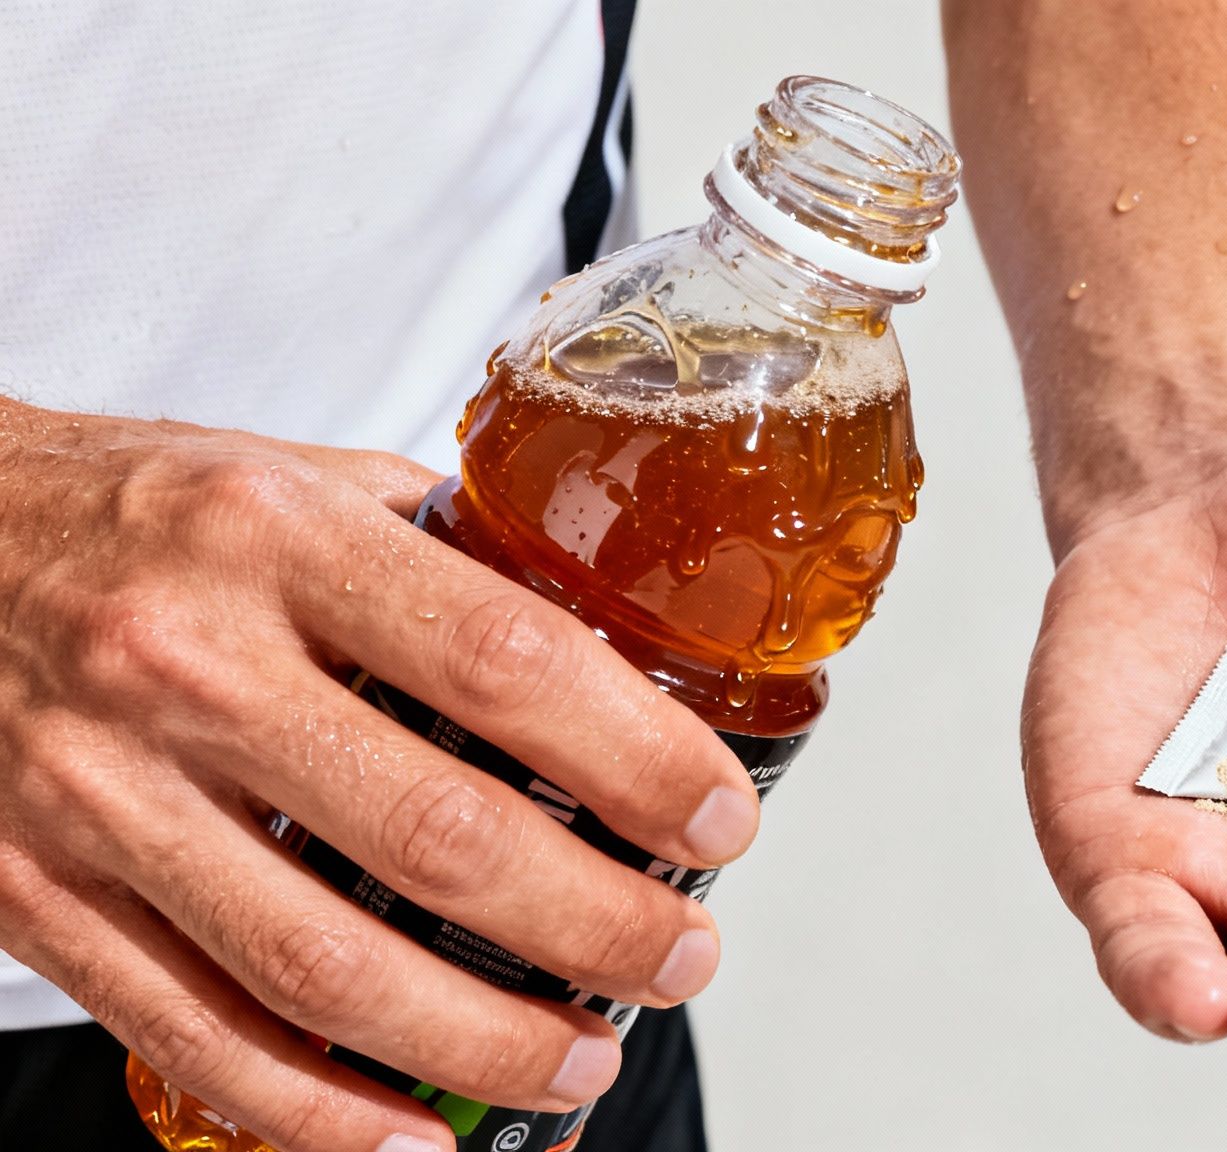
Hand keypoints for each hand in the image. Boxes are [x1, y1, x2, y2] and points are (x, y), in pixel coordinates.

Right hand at [0, 403, 759, 1150]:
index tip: (716, 818)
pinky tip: (415, 1138)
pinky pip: (195, 1032)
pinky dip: (318, 1114)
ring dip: (483, 1038)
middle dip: (596, 923)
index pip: (502, 660)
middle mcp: (185, 666)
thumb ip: (442, 555)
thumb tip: (608, 641)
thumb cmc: (132, 512)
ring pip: (326, 967)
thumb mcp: (295, 478)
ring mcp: (101, 794)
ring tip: (586, 1056)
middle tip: (680, 955)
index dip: (634, 756)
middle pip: (438, 836)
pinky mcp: (37, 895)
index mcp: (277, 539)